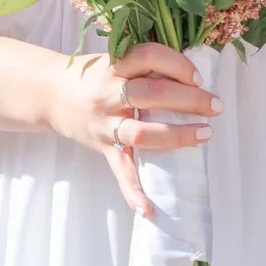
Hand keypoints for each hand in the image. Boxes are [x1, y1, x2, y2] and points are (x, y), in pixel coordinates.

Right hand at [48, 44, 217, 216]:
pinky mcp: (101, 147)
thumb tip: (190, 71)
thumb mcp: (114, 59)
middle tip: (216, 105)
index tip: (198, 76)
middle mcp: (108, 93)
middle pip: (153, 94)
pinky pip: (120, 171)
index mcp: (115, 65)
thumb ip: (144, 63)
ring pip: (142, 132)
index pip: (150, 56)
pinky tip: (149, 209)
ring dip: (177, 135)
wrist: (49, 94)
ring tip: (205, 134)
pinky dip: (133, 193)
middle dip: (190, 99)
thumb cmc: (92, 75)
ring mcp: (105, 123)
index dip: (178, 64)